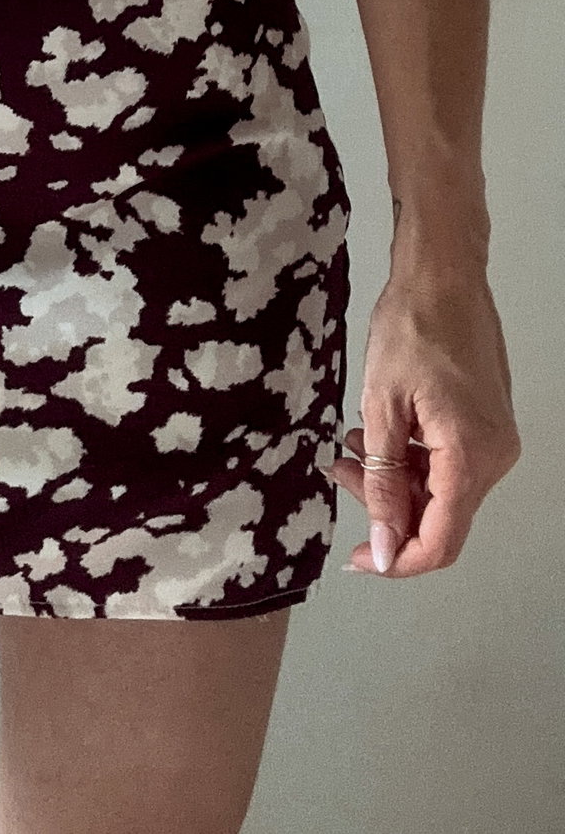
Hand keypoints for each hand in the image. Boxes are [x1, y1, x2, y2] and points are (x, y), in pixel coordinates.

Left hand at [325, 269, 520, 577]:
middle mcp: (494, 456)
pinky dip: (412, 458)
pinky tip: (378, 433)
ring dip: (394, 478)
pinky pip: (449, 463)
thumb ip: (382, 482)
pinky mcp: (487, 424)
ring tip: (351, 444)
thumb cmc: (412, 327)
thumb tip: (383, 547)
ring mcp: (495, 439)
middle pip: (439, 515)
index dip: (397, 559)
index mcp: (471, 455)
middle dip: (385, 506)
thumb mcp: (381, 407)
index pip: (440, 541)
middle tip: (340, 471)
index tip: (358, 559)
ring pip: (441, 489)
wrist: (442, 276)